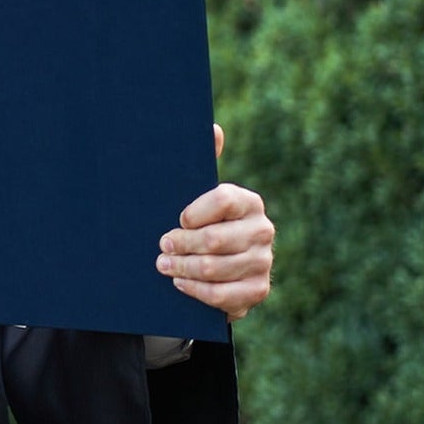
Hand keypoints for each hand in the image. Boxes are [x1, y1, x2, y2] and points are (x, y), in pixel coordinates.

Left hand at [156, 125, 273, 320]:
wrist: (216, 267)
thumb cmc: (200, 224)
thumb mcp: (196, 195)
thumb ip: (203, 162)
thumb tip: (213, 128)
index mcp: (248, 202)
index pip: (222, 200)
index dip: (194, 212)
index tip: (177, 219)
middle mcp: (262, 230)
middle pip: (215, 240)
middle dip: (180, 244)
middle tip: (161, 246)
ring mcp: (263, 262)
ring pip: (214, 268)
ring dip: (182, 268)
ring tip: (163, 265)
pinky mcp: (257, 290)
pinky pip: (222, 295)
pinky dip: (196, 290)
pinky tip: (180, 283)